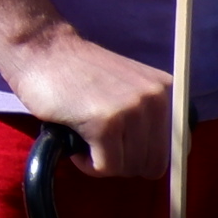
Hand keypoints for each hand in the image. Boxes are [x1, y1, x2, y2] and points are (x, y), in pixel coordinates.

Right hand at [0, 26, 173, 180]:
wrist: (39, 49)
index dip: (148, 156)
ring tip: (84, 138)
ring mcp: (132, 111)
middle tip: (99, 144)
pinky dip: (88, 164)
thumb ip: (149, 115)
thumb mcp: (127, 87)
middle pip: (154, 164)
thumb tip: (162, 160)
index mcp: (167, 91)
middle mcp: (156, 100)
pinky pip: (105, 167)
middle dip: (124, 162)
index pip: (179, 148)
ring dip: (103, 162)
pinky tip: (75, 142)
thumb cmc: (76, 74)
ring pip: (129, 168)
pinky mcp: (105, 123)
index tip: (126, 150)